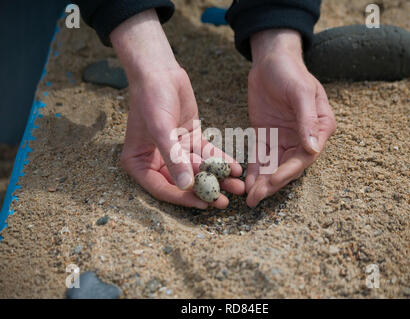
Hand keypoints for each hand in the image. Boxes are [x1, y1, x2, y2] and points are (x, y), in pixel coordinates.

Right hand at [111, 10, 243, 208]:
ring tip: (238, 186)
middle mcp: (156, 160)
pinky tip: (236, 168)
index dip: (183, 198)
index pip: (162, 188)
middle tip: (224, 202)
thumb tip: (186, 186)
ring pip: (198, 170)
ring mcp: (174, 151)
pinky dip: (220, 161)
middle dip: (205, 191)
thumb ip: (173, 158)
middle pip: (183, 182)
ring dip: (218, 178)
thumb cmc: (151, 98)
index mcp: (139, 163)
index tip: (204, 204)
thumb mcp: (161, 128)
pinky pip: (206, 154)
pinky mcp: (189, 140)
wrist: (160, 70)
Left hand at [245, 29, 335, 206]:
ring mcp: (283, 137)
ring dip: (262, 181)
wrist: (270, 60)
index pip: (305, 156)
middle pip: (288, 166)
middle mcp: (303, 137)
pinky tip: (246, 183)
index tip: (272, 181)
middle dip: (273, 183)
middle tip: (256, 198)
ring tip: (250, 197)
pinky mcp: (266, 135)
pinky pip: (260, 156)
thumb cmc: (290, 71)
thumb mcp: (301, 92)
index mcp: (319, 127)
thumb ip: (307, 120)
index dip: (288, 171)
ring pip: (274, 165)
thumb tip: (313, 149)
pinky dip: (254, 170)